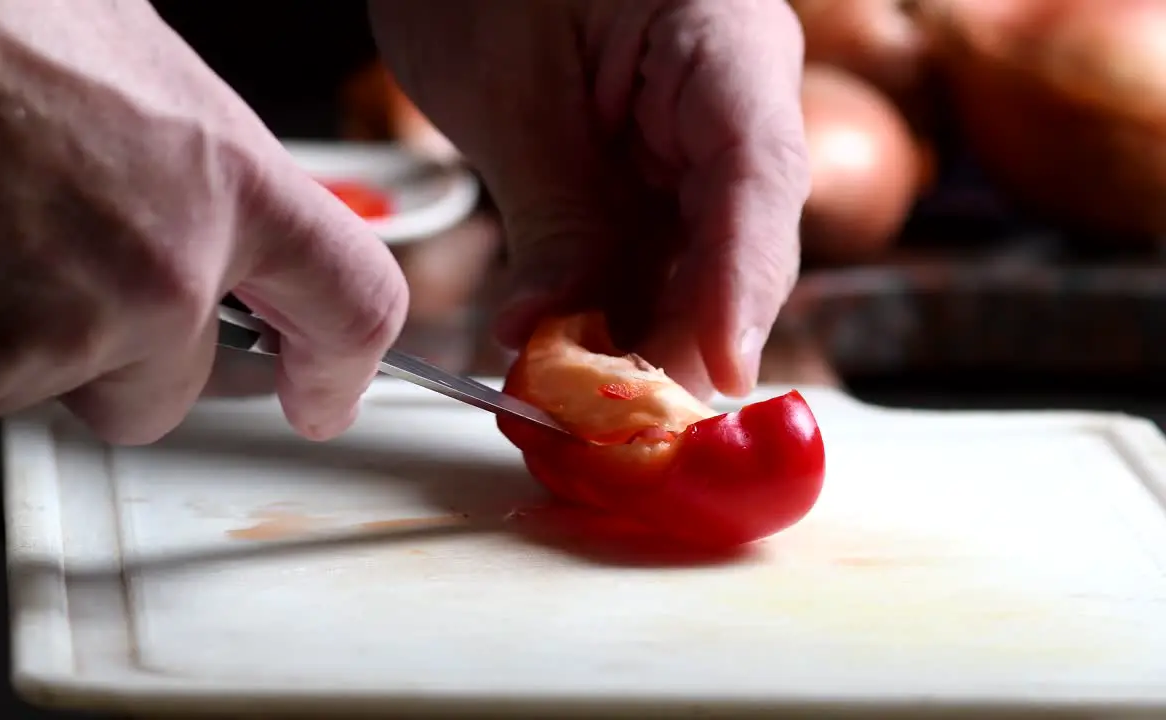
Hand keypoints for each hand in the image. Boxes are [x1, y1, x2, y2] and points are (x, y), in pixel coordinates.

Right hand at [0, 0, 407, 453]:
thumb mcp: (144, 75)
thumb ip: (202, 180)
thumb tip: (219, 225)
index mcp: (227, 182)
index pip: (349, 305)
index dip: (339, 366)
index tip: (323, 395)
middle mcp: (161, 272)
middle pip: (170, 388)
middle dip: (117, 351)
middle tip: (41, 255)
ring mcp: (58, 331)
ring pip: (58, 396)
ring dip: (16, 343)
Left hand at [370, 0, 808, 396]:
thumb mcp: (507, 89)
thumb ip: (551, 215)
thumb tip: (549, 337)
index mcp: (723, 40)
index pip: (756, 171)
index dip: (741, 283)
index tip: (718, 373)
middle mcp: (732, 99)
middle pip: (736, 242)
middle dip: (680, 339)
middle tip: (620, 424)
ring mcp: (695, 143)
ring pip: (692, 266)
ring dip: (638, 340)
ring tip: (578, 407)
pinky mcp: (653, 177)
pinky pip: (648, 257)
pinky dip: (609, 312)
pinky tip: (567, 361)